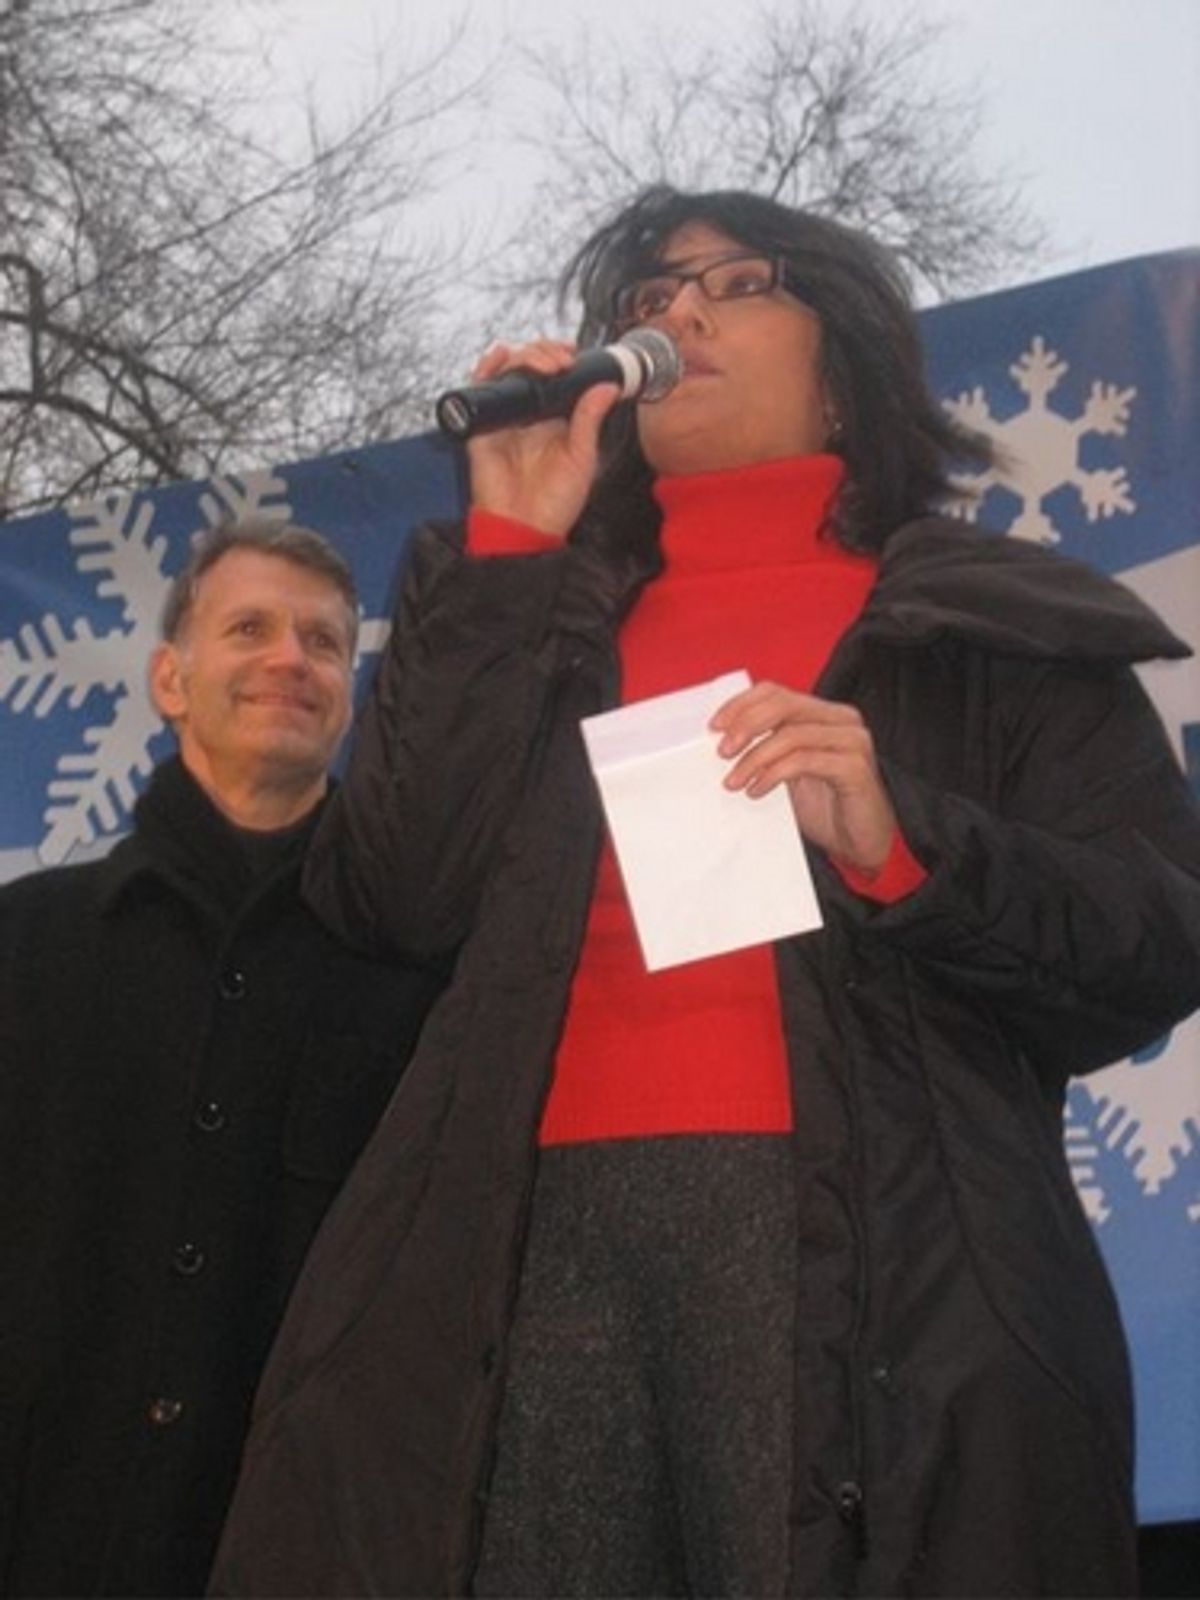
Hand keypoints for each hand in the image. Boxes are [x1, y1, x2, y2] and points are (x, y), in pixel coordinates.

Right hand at [465, 339, 620, 538]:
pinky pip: (478, 389)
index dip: (559, 356)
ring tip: (543, 364)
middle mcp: (527, 414)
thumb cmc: (555, 503)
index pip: (552, 373)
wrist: (526, 528)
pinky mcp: (481, 427)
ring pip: (505, 369)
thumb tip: (607, 386)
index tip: (573, 355)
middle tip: (561, 362)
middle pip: (528, 364)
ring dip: (522, 354)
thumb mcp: (582, 458)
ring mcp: (504, 417)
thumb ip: (590, 419)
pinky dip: (487, 367)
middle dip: (544, 351)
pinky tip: (502, 359)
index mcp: (552, 419)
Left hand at [711, 680, 896, 873]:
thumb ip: (766, 750)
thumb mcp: (786, 772)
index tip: (714, 727)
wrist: (858, 844)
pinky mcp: (856, 767)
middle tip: (722, 753)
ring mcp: (852, 741)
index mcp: (822, 714)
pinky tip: (757, 791)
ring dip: (755, 758)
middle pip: (783, 705)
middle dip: (745, 726)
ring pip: (792, 734)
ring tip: (734, 782)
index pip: (775, 693)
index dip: (741, 705)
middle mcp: (841, 719)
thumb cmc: (823, 808)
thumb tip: (722, 743)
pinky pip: (805, 760)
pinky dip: (774, 774)